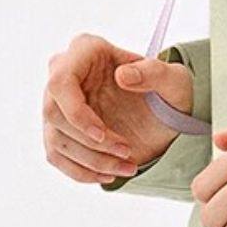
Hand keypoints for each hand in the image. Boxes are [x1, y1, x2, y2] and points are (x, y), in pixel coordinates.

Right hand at [42, 36, 194, 185]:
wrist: (164, 112)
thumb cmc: (167, 89)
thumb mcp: (172, 79)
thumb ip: (154, 72)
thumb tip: (123, 76)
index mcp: (86, 50)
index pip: (60, 82)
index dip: (76, 112)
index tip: (101, 135)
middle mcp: (64, 73)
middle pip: (54, 114)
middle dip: (91, 142)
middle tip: (126, 152)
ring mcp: (58, 103)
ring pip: (56, 138)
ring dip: (91, 161)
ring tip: (127, 167)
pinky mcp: (60, 129)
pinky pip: (57, 155)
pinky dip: (81, 171)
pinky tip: (108, 176)